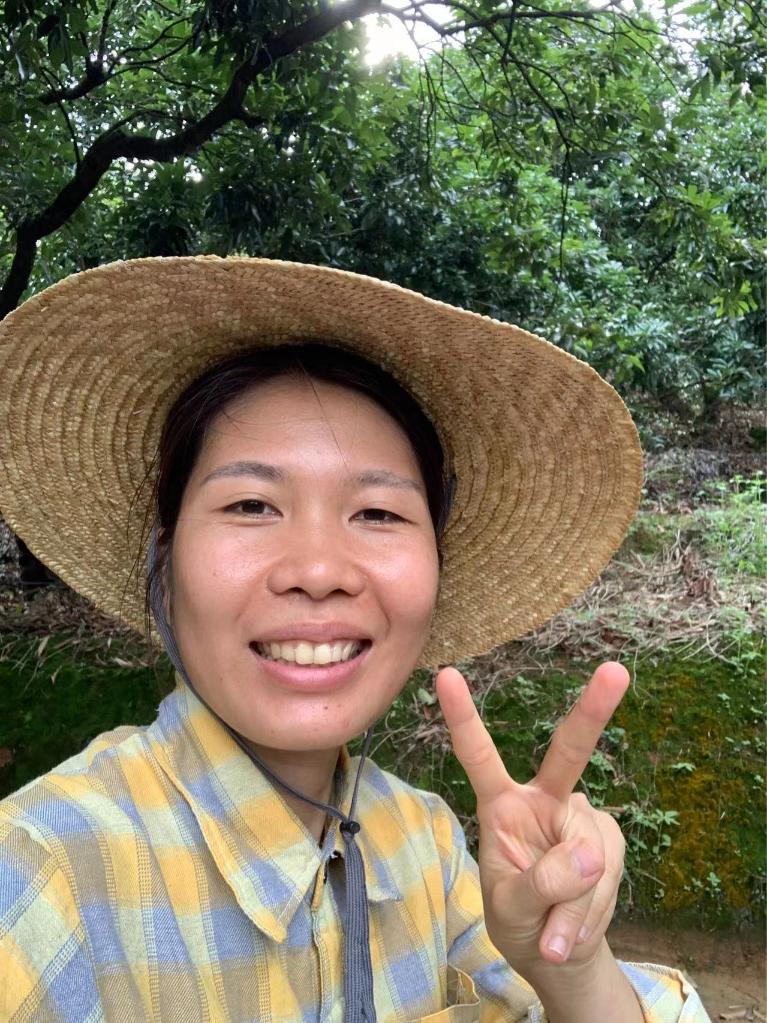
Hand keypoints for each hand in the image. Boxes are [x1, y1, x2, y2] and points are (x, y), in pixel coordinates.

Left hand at [436, 662, 629, 978]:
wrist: (558, 955)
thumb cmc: (519, 920)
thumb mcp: (511, 911)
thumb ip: (540, 885)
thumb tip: (589, 855)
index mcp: (502, 805)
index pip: (480, 756)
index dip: (463, 717)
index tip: (445, 675)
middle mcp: (544, 800)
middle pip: (569, 752)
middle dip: (593, 710)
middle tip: (615, 670)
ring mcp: (581, 820)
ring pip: (590, 854)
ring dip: (573, 905)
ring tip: (554, 936)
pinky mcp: (609, 843)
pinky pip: (607, 877)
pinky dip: (588, 914)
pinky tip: (573, 931)